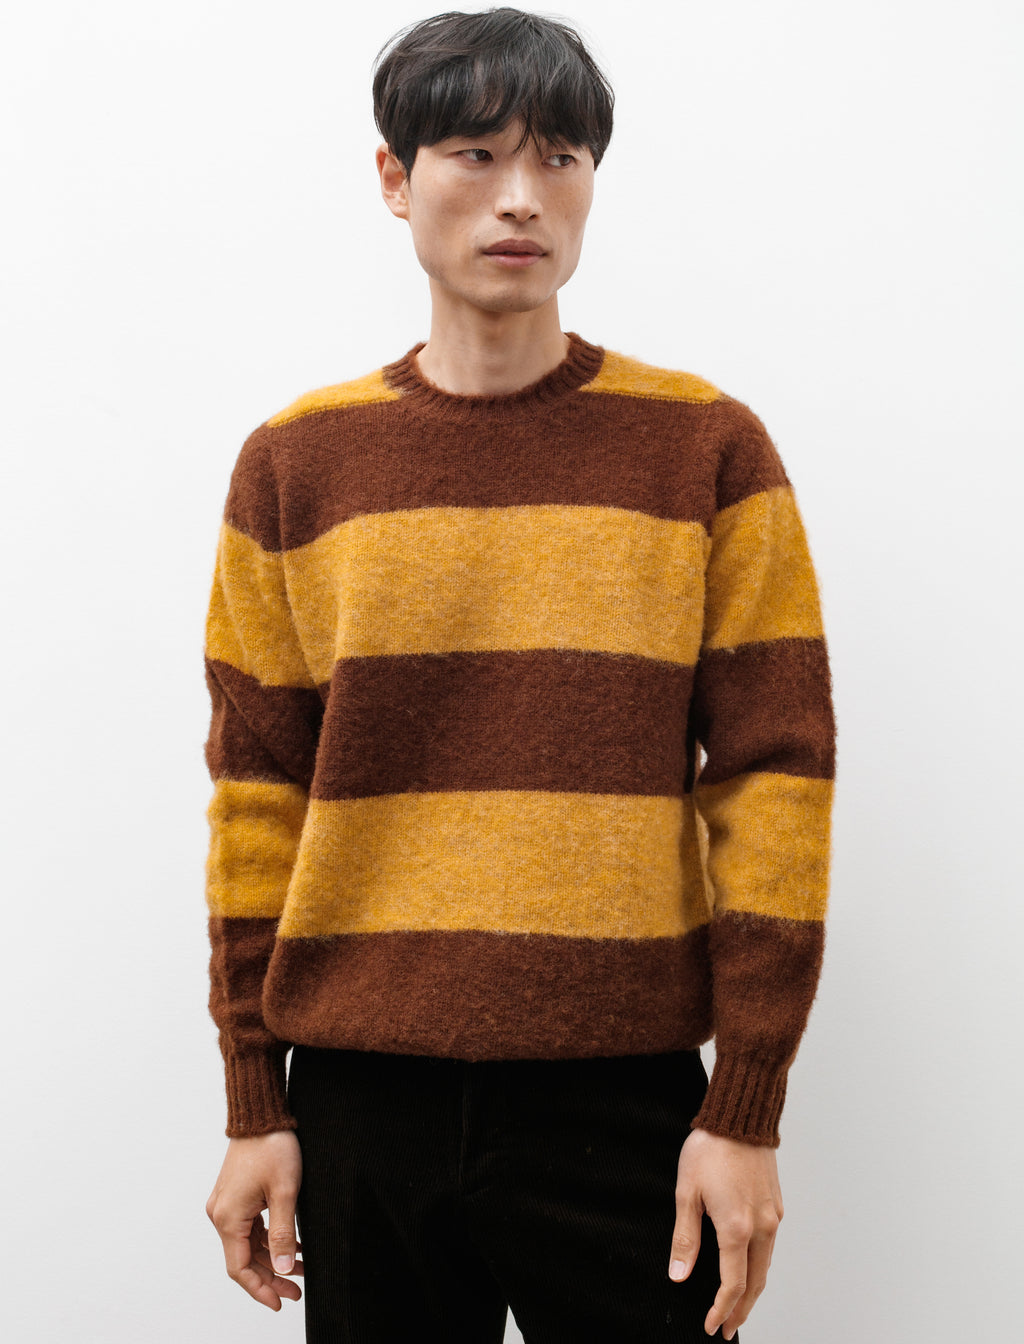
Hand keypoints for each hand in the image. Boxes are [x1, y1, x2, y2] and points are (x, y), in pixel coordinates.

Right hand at [205, 1130, 303, 1310]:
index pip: (239, 1268)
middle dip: (271, 1277)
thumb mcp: (285, 1193)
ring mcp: (227, 1204)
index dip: (260, 1289)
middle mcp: (221, 1214)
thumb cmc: (273, 1148)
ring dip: (273, 1257)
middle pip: (244, 1259)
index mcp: (228, 1218)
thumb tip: (284, 1268)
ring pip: (248, 1244)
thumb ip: (284, 1234)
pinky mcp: (235, 1195)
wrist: (261, 1115)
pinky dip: (269, 1239)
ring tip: (301, 1269)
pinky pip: (250, 1228)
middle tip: (297, 1291)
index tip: (280, 1302)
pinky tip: (292, 1244)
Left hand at [667, 1126, 782, 1338]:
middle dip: (741, 1310)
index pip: (732, 1285)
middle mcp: (761, 1228)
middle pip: (755, 1283)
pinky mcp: (776, 1205)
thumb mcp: (686, 1192)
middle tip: (728, 1329)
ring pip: (766, 1266)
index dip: (721, 1310)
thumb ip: (685, 1238)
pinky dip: (760, 1266)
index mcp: (736, 1228)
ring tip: (737, 1307)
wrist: (740, 1117)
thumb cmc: (709, 1150)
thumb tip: (679, 1276)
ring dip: (752, 1291)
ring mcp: (773, 1217)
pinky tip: (748, 1268)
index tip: (712, 1327)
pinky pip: (770, 1246)